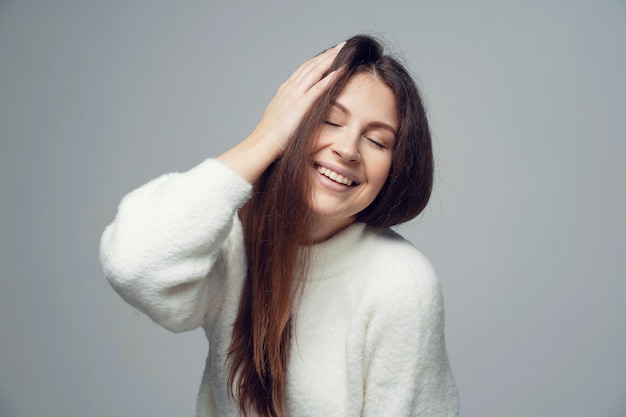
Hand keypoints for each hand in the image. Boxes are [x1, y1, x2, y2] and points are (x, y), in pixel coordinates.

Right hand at [251, 41, 344, 156]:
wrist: (264, 142)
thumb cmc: (272, 136)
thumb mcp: (281, 117)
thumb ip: (291, 110)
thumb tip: (297, 112)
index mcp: (285, 90)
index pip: (303, 70)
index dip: (316, 61)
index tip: (328, 54)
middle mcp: (290, 88)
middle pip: (310, 66)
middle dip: (326, 55)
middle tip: (340, 47)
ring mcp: (295, 95)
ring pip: (315, 72)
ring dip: (329, 61)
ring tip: (342, 52)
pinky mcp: (301, 105)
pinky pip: (318, 88)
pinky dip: (330, 78)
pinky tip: (340, 71)